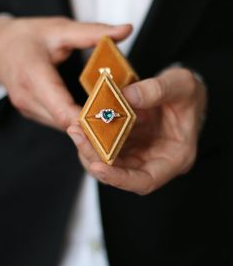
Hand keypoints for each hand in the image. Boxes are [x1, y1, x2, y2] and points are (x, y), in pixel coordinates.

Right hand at [0, 16, 131, 129]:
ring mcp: (29, 108)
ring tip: (112, 117)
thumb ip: (93, 32)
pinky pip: (57, 122)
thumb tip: (125, 30)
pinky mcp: (32, 112)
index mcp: (34, 76)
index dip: (88, 120)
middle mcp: (28, 98)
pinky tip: (93, 113)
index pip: (63, 110)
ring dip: (86, 125)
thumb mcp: (60, 28)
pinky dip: (76, 121)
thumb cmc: (28, 37)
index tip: (115, 118)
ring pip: (63, 127)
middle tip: (123, 118)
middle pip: (66, 123)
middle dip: (94, 124)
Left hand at [68, 68, 206, 194]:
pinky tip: (85, 119)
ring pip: (110, 160)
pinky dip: (95, 134)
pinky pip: (108, 142)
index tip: (98, 165)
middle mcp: (154, 159)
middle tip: (78, 135)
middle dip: (96, 157)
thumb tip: (127, 97)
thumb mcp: (181, 84)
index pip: (145, 180)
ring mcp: (139, 151)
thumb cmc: (188, 92)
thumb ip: (158, 89)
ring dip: (91, 146)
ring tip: (76, 127)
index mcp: (174, 157)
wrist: (182, 91)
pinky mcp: (128, 140)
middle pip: (121, 172)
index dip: (120, 178)